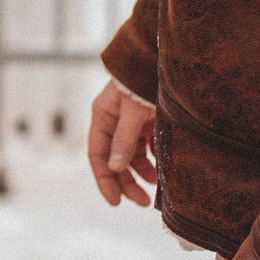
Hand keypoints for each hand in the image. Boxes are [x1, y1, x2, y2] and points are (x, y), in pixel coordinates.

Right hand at [87, 80, 156, 207]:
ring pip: (131, 155)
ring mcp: (131, 121)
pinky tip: (161, 166)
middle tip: (144, 202)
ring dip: (142, 172)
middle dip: (127, 182)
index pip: (97, 156)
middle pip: (115, 159)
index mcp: (102, 117)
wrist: (162, 57)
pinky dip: (152, 158)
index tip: (116, 201)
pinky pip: (146, 145)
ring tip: (156, 184)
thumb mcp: (133, 111)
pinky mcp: (147, 120)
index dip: (105, 180)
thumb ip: (125, 139)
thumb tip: (115, 167)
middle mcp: (114, 121)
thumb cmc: (144, 80)